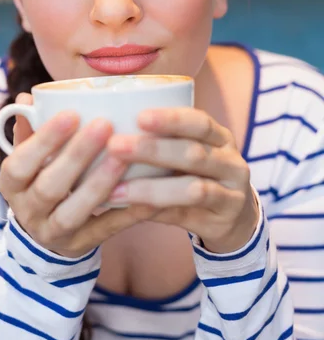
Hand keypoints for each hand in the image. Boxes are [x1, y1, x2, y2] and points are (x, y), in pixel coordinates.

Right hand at [0, 94, 157, 257]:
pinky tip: (147, 194)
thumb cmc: (41, 178)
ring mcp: (53, 232)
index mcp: (12, 184)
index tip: (71, 113)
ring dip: (99, 183)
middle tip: (104, 124)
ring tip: (123, 156)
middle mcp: (28, 211)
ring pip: (74, 212)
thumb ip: (30, 130)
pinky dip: (127, 213)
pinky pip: (105, 230)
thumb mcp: (29, 158)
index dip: (43, 140)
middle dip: (77, 155)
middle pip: (50, 186)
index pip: (20, 163)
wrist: (45, 233)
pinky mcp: (81, 246)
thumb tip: (28, 97)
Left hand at [107, 107, 258, 253]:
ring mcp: (231, 194)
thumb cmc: (198, 175)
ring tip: (114, 189)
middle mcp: (231, 163)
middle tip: (115, 146)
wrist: (235, 218)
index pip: (200, 122)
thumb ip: (163, 141)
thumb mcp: (191, 154)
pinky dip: (156, 211)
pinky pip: (186, 216)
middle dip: (152, 150)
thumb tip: (104, 130)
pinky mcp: (221, 222)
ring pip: (193, 189)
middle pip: (193, 153)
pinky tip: (129, 208)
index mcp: (220, 138)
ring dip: (150, 188)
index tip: (139, 117)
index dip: (171, 119)